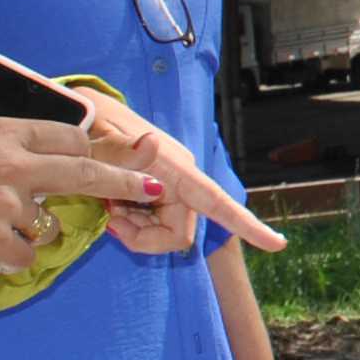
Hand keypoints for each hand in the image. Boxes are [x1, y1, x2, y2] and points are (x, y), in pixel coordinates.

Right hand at [0, 104, 169, 267]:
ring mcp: (9, 201)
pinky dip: (12, 256)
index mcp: (1, 130)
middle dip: (126, 178)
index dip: (85, 148)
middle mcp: (15, 162)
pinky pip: (24, 252)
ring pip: (44, 221)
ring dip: (28, 229)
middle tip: (156, 184)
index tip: (98, 155)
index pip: (67, 134)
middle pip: (86, 169)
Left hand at [67, 93, 288, 256]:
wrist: (81, 114)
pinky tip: (112, 202)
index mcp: (174, 167)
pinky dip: (131, 222)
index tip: (278, 245)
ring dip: (135, 229)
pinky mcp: (159, 191)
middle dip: (144, 237)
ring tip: (108, 204)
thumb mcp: (97, 134)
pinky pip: (153, 224)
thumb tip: (154, 147)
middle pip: (179, 233)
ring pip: (164, 232)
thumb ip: (120, 149)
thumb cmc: (91, 122)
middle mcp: (180, 180)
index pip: (215, 201)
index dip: (247, 225)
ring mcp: (170, 186)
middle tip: (110, 217)